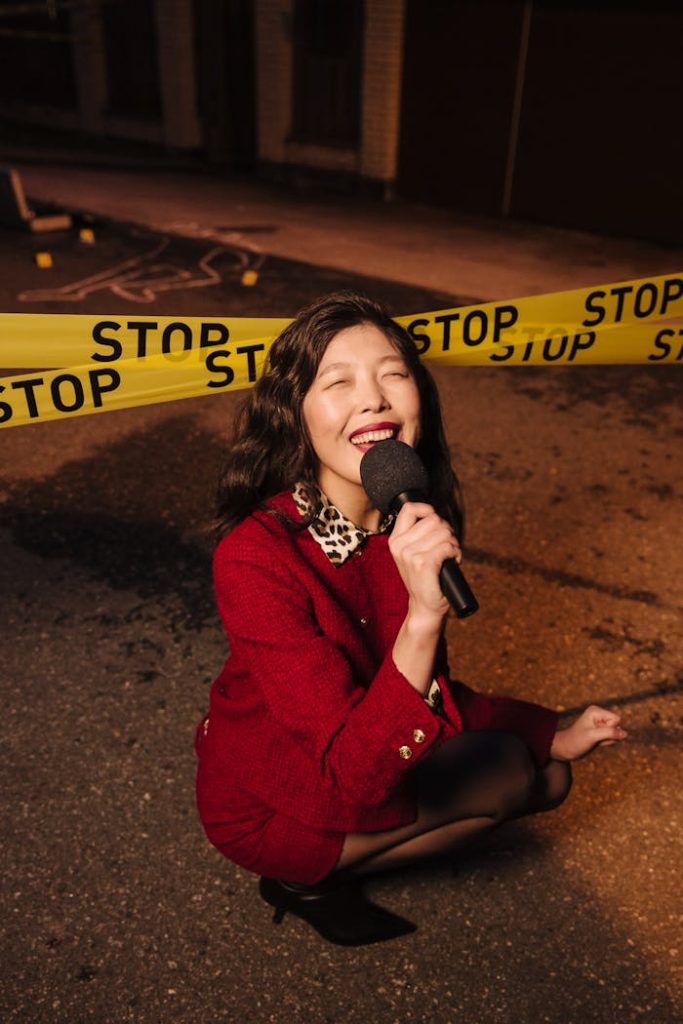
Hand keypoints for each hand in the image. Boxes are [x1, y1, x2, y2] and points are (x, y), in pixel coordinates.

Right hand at [388, 501, 461, 628]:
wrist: (424, 606)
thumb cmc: (424, 579)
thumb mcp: (413, 553)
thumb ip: (419, 534)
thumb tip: (436, 515)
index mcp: (395, 541)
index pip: (409, 509)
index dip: (427, 509)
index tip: (435, 520)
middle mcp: (400, 546)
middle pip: (434, 519)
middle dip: (447, 531)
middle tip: (447, 547)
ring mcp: (410, 555)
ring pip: (444, 532)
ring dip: (453, 543)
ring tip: (449, 556)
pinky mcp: (424, 564)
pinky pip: (448, 546)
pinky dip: (456, 552)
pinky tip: (454, 560)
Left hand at [550, 704, 627, 762]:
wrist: (566, 749)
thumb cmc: (576, 741)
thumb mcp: (593, 736)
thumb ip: (610, 733)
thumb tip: (625, 734)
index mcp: (596, 711)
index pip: (616, 719)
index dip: (610, 729)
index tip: (597, 732)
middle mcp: (599, 715)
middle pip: (617, 726)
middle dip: (609, 735)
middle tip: (594, 738)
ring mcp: (600, 723)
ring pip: (616, 733)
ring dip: (607, 740)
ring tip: (594, 741)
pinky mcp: (601, 731)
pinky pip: (612, 737)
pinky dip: (606, 742)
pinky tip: (596, 743)